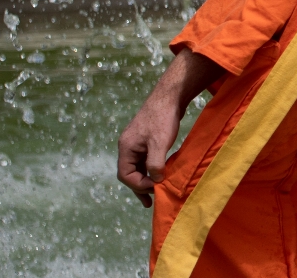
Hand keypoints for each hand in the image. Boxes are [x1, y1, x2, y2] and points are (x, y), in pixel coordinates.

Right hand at [117, 49, 221, 206]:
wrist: (171, 95)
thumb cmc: (163, 118)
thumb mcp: (159, 143)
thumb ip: (155, 163)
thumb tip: (155, 181)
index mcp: (126, 147)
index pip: (125, 174)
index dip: (138, 185)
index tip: (154, 188)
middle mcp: (128, 146)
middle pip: (129, 173)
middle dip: (139, 187)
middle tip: (150, 201)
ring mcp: (137, 142)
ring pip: (138, 167)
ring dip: (146, 179)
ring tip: (154, 194)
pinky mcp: (147, 139)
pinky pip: (145, 159)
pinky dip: (151, 169)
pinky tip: (160, 175)